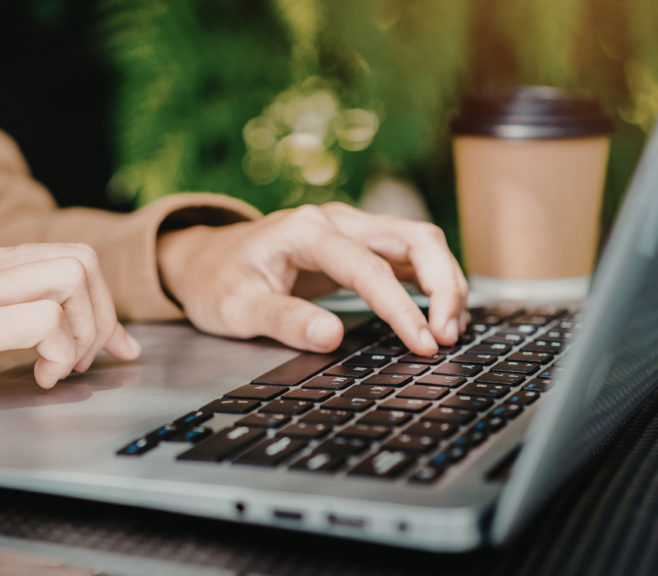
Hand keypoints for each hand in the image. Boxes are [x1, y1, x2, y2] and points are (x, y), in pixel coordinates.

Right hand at [0, 229, 140, 437]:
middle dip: (104, 315)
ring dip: (86, 330)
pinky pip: (46, 319)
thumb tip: (41, 325)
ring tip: (62, 370)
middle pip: (80, 259)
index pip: (60, 257)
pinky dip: (61, 352)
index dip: (100, 304)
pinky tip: (40, 378)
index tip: (113, 344)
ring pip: (73, 276)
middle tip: (89, 360)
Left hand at [157, 203, 467, 355]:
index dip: (401, 307)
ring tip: (451, 330)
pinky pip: (408, 255)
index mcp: (304, 231)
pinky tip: (440, 314)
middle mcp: (334, 220)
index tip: (423, 344)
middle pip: (413, 237)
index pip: (368, 267)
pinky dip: (431, 281)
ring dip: (445, 282)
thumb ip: (283, 321)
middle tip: (449, 336)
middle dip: (443, 284)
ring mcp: (349, 228)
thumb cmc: (218, 283)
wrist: (206, 261)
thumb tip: (331, 337)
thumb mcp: (236, 309)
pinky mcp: (357, 244)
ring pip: (418, 241)